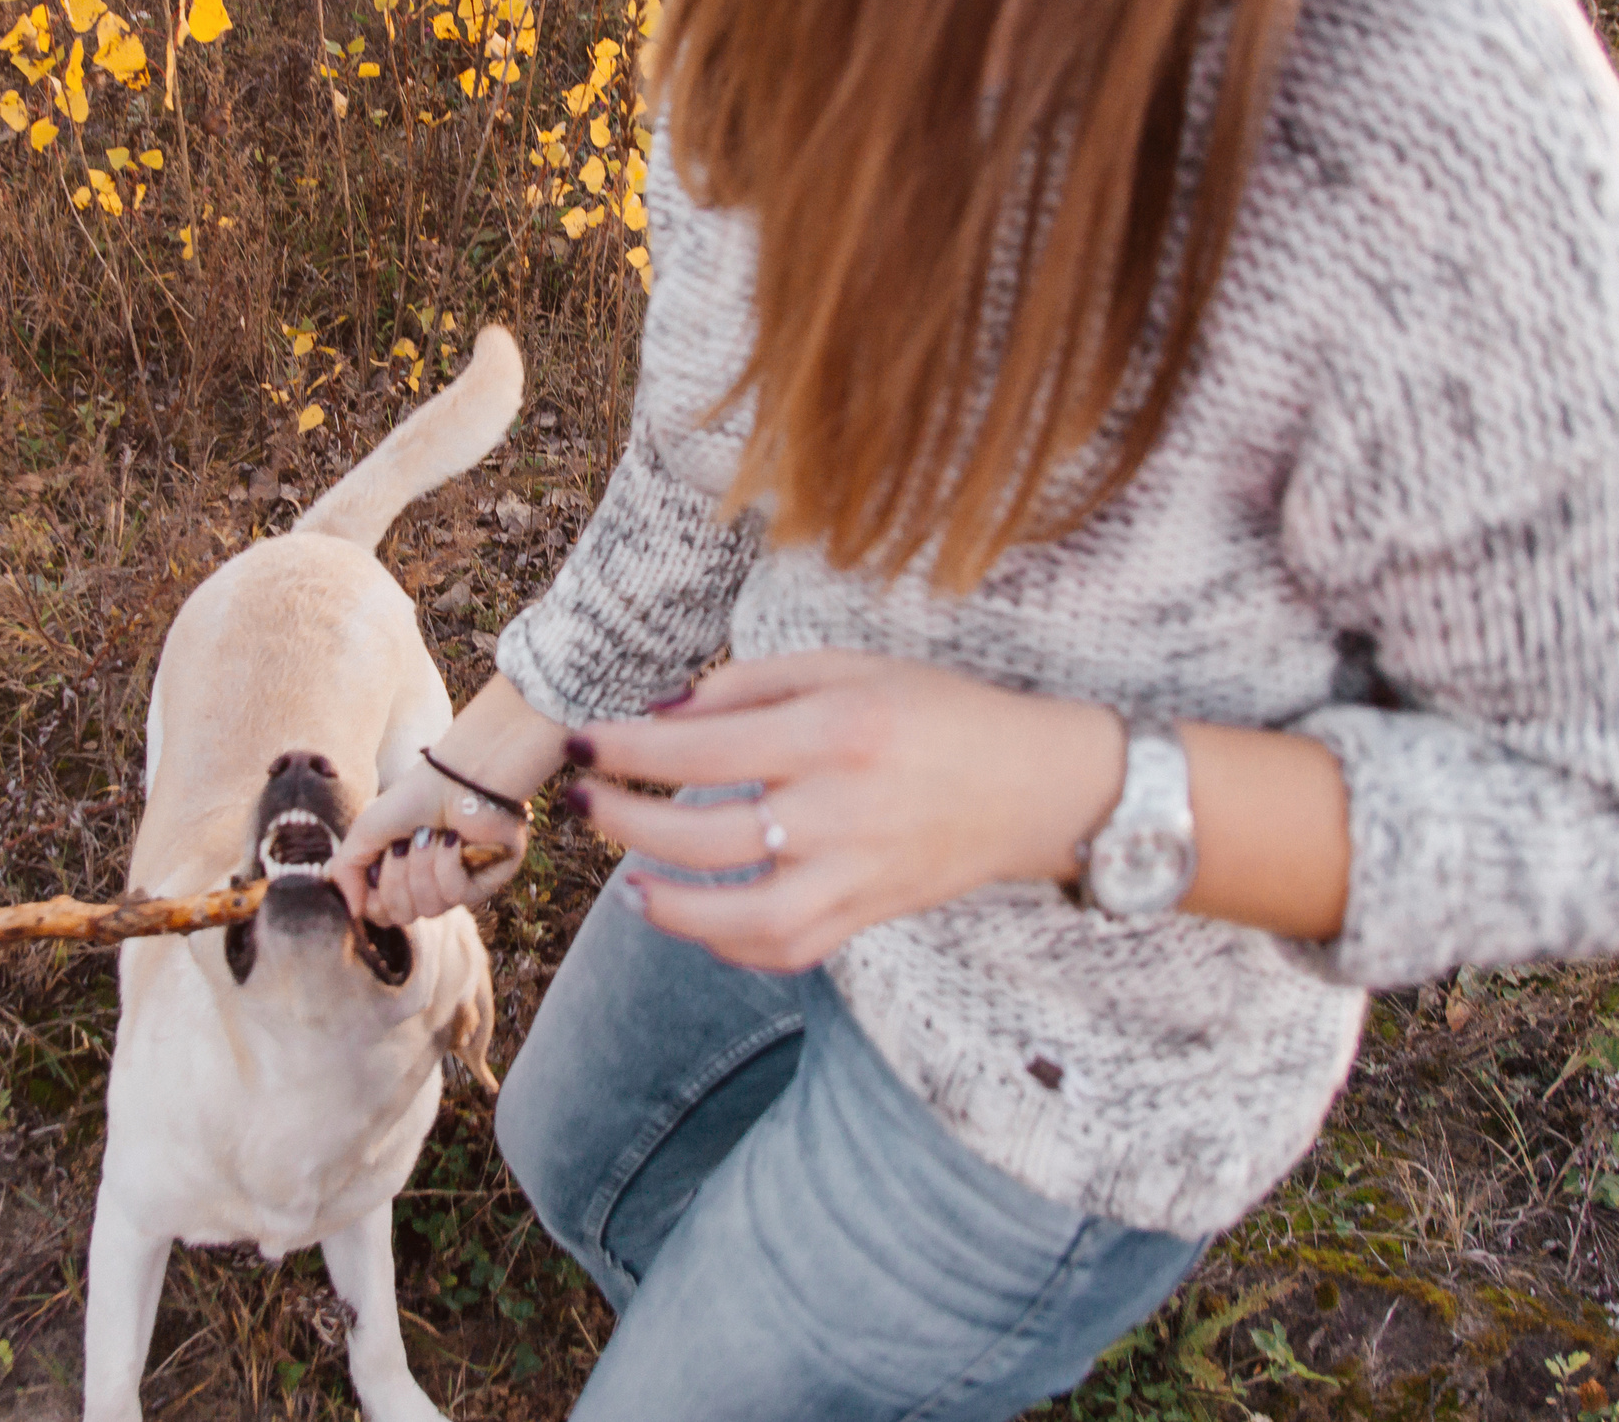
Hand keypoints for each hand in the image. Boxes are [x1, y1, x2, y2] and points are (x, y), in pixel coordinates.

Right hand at [325, 674, 570, 926]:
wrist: (458, 777)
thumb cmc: (412, 799)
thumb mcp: (365, 831)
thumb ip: (346, 871)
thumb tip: (353, 911)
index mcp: (399, 877)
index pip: (382, 915)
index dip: (376, 895)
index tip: (380, 859)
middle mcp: (426, 886)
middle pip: (402, 916)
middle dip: (397, 877)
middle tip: (403, 842)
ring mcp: (456, 887)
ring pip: (430, 909)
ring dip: (423, 865)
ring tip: (430, 834)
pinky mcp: (484, 883)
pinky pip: (457, 895)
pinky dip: (447, 863)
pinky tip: (453, 839)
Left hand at [565, 651, 1124, 972]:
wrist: (1039, 784)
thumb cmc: (936, 712)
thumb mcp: (849, 668)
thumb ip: (751, 685)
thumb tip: (660, 713)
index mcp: (835, 731)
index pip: (701, 747)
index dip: (626, 748)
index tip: (580, 744)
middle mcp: (844, 808)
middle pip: (707, 833)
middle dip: (625, 821)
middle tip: (583, 802)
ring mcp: (859, 873)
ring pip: (745, 916)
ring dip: (671, 906)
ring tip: (628, 881)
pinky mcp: (872, 915)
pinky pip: (788, 950)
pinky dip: (729, 944)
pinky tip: (692, 918)